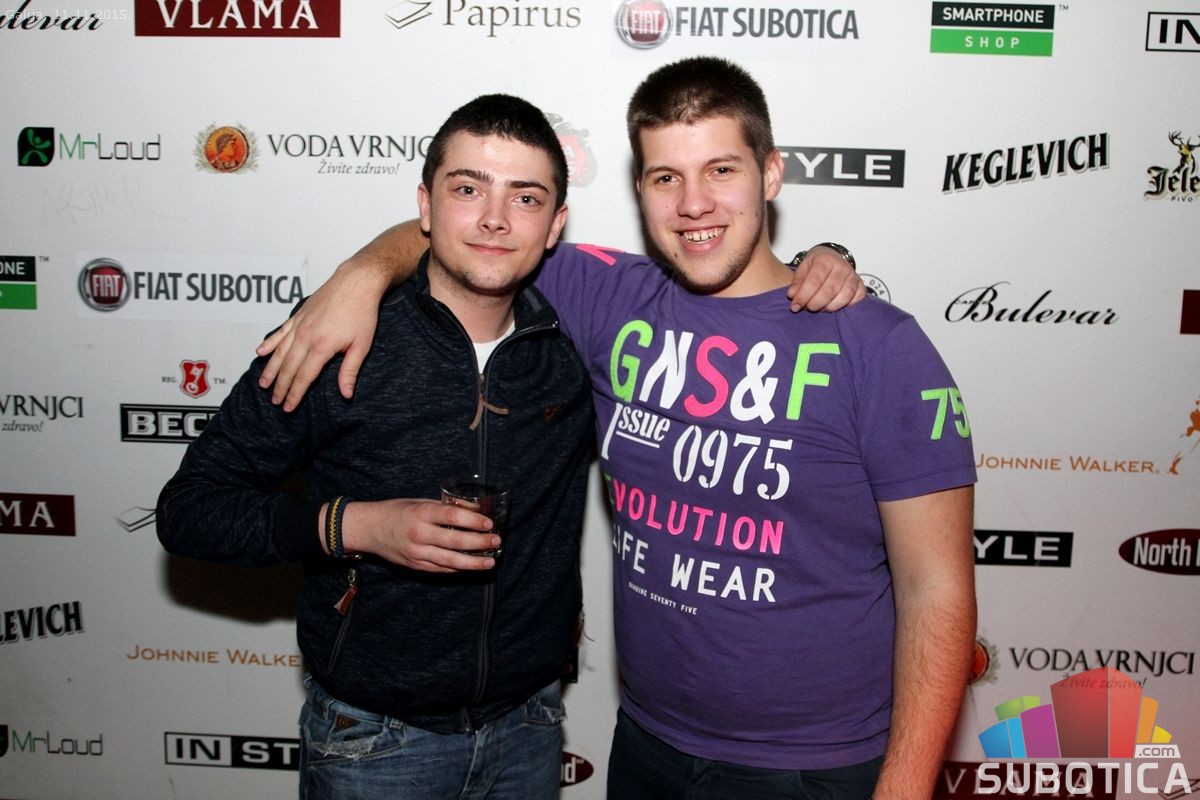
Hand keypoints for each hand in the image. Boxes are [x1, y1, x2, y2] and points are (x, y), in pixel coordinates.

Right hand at [256, 257, 389, 411]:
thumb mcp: (361, 346)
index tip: (288, 407)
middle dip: (280, 386)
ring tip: (263, 383)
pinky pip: (280, 332)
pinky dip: (269, 342)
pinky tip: (261, 352)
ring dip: (271, 369)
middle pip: (289, 367)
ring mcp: (300, 324)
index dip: (295, 394)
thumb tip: (345, 394)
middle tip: (274, 401)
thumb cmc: (362, 313)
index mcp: (322, 346)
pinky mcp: (299, 315)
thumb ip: (349, 371)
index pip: (304, 377)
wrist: (356, 282)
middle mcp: (306, 336)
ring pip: (280, 351)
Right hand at [341, 499, 501, 572]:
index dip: (474, 521)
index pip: (453, 517)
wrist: (370, 529)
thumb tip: (475, 510)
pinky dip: (458, 568)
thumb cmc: (397, 511)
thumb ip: (445, 507)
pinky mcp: (416, 565)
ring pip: (450, 560)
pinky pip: (441, 569)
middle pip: (455, 541)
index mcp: (421, 513)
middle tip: (496, 542)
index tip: (489, 523)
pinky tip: (472, 566)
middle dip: (479, 543)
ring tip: (490, 562)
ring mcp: (417, 553)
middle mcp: (419, 534)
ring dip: (473, 562)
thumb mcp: (420, 502)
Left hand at [786, 245, 867, 312]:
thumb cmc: (816, 265)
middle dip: (815, 303)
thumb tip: (792, 295)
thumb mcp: (803, 268)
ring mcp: (853, 276)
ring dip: (829, 307)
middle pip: (829, 290)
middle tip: (806, 308)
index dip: (803, 296)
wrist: (832, 259)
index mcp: (826, 259)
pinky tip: (833, 306)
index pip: (814, 281)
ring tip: (819, 308)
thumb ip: (797, 281)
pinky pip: (856, 299)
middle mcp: (842, 266)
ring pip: (844, 296)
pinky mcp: (861, 286)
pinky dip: (845, 306)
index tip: (795, 306)